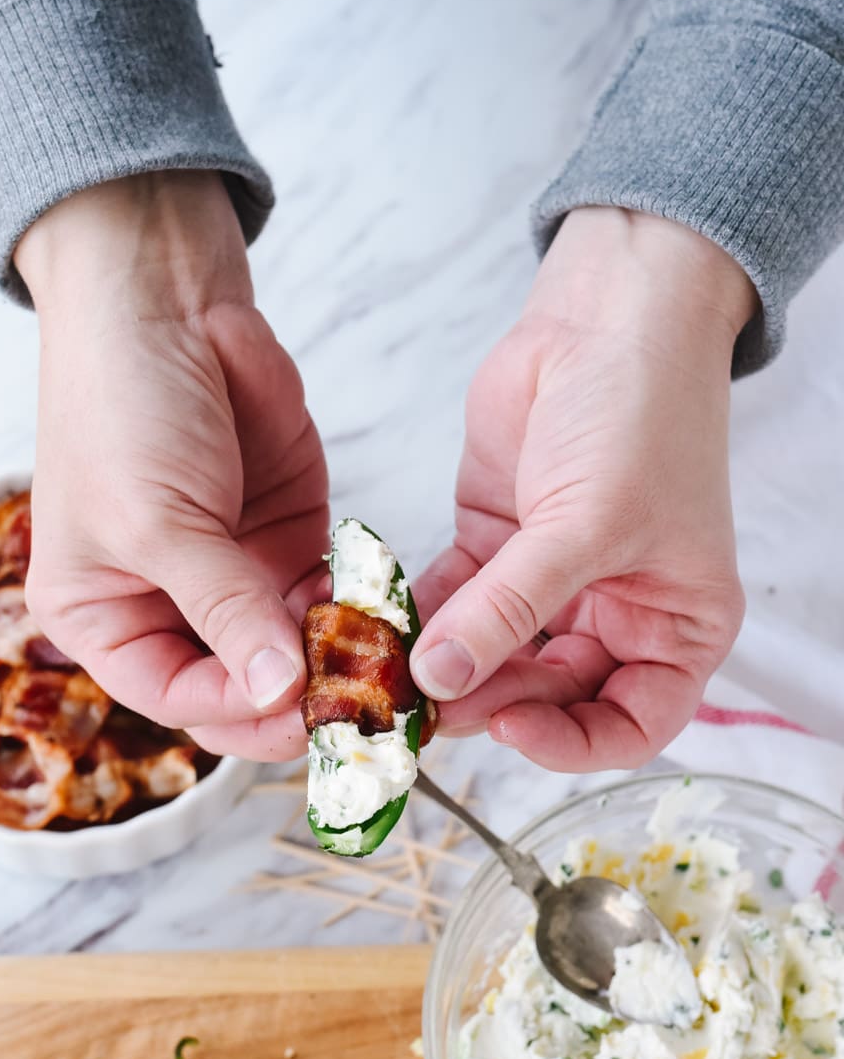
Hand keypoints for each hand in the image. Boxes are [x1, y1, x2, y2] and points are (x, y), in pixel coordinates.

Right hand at [16, 171, 325, 760]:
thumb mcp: (159, 521)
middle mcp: (169, 605)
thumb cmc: (123, 408)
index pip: (177, 697)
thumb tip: (279, 690)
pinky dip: (358, 612)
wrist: (166, 301)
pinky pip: (330, 596)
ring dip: (337, 661)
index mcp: (105, 616)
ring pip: (293, 649)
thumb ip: (223, 607)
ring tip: (383, 668)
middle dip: (295, 698)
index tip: (299, 709)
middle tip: (357, 708)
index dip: (238, 712)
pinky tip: (386, 619)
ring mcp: (235, 573)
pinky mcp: (290, 537)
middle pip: (240, 686)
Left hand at [410, 207, 756, 770]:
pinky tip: (381, 627)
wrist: (607, 314)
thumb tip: (442, 680)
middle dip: (490, 700)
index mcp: (676, 625)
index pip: (631, 724)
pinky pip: (453, 602)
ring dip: (445, 667)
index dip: (572, 743)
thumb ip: (510, 608)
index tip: (511, 725)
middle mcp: (616, 612)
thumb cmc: (641, 415)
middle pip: (549, 694)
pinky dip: (419, 618)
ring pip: (494, 654)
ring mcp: (550, 581)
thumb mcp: (587, 524)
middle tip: (424, 703)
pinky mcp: (494, 543)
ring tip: (392, 674)